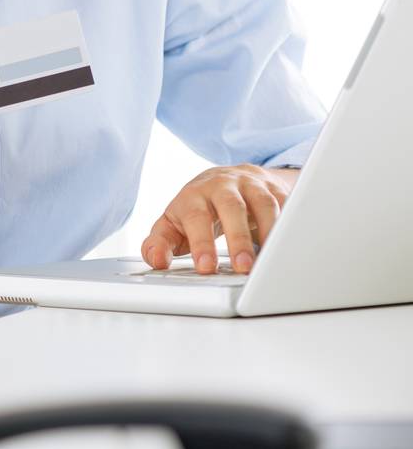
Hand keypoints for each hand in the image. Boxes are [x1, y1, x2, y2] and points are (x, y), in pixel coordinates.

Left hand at [141, 164, 299, 273]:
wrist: (227, 179)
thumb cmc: (197, 208)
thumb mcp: (172, 223)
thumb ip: (159, 243)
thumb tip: (156, 260)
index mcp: (194, 195)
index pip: (195, 216)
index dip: (200, 242)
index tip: (206, 267)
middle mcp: (223, 186)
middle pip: (232, 206)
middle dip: (238, 238)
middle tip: (243, 269)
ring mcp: (252, 185)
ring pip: (264, 203)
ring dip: (270, 233)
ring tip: (270, 263)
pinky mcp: (276, 190)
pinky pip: (289, 205)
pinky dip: (291, 225)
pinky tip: (291, 247)